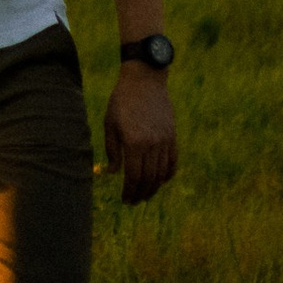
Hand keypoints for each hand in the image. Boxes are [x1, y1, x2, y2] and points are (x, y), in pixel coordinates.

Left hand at [104, 66, 177, 204]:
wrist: (144, 80)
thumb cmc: (121, 101)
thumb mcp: (110, 124)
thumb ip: (113, 151)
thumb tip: (113, 173)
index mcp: (134, 143)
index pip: (134, 177)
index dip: (130, 191)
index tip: (125, 200)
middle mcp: (152, 144)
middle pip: (149, 179)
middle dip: (141, 193)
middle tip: (134, 201)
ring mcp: (165, 141)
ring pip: (162, 173)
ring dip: (154, 187)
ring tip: (145, 194)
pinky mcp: (172, 136)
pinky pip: (172, 161)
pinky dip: (168, 174)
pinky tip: (161, 180)